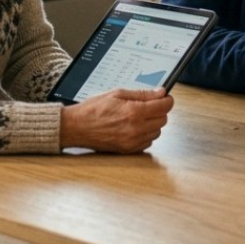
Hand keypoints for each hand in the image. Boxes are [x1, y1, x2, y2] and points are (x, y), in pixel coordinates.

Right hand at [58, 88, 173, 153]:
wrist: (77, 127)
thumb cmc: (93, 109)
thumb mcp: (117, 93)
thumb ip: (141, 94)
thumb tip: (159, 93)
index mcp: (134, 111)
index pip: (164, 106)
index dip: (167, 99)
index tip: (165, 97)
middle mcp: (136, 128)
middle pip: (163, 119)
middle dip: (159, 110)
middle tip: (149, 104)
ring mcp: (133, 141)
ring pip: (157, 131)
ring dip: (152, 123)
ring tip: (138, 116)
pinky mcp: (129, 150)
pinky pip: (148, 142)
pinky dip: (145, 134)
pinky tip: (134, 127)